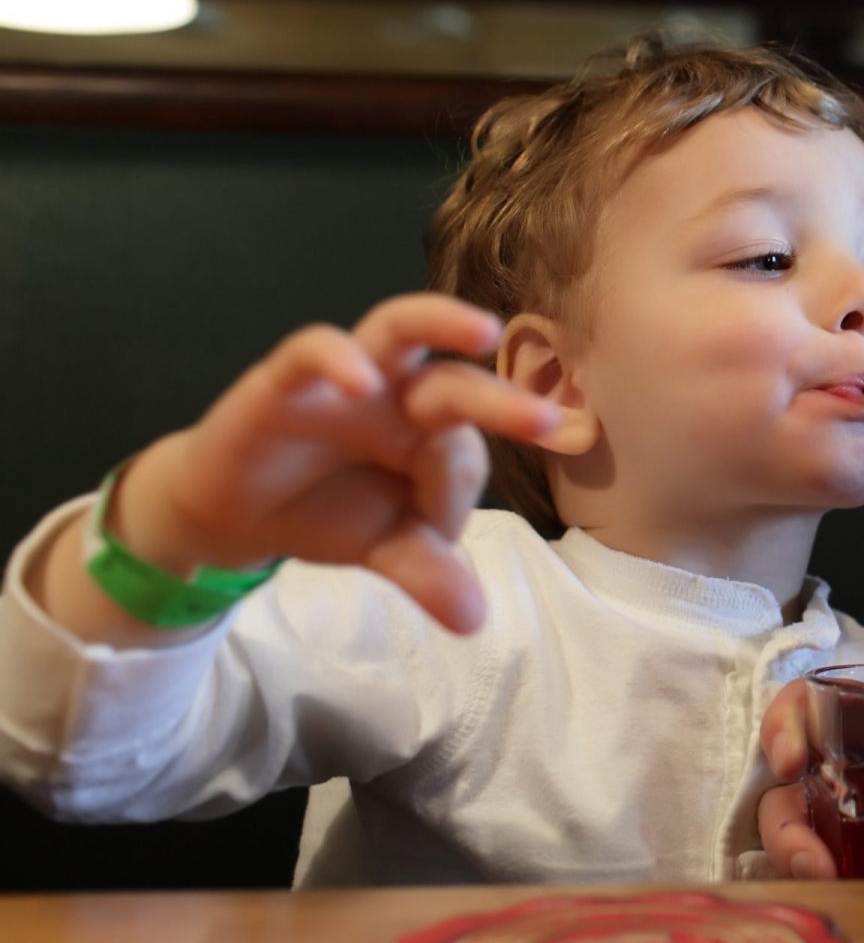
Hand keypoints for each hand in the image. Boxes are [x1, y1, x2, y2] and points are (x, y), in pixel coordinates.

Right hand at [96, 294, 558, 633]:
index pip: (466, 454)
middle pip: (459, 383)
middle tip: (549, 423)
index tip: (426, 534)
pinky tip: (361, 382)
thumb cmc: (328, 513)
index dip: (451, 495)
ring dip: (443, 320)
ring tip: (486, 330)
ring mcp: (350, 378)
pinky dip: (338, 358)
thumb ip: (427, 575)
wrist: (234, 513)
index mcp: (435, 434)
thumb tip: (473, 622)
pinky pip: (315, 348)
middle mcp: (402, 393)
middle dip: (504, 402)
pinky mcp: (287, 377)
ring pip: (401, 326)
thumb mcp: (384, 551)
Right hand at [754, 678, 863, 878]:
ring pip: (800, 825)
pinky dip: (819, 881)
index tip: (793, 758)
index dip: (792, 718)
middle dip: (783, 810)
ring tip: (825, 878)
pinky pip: (829, 869)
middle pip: (797, 772)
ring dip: (796, 853)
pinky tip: (843, 896)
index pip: (831, 699)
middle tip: (807, 851)